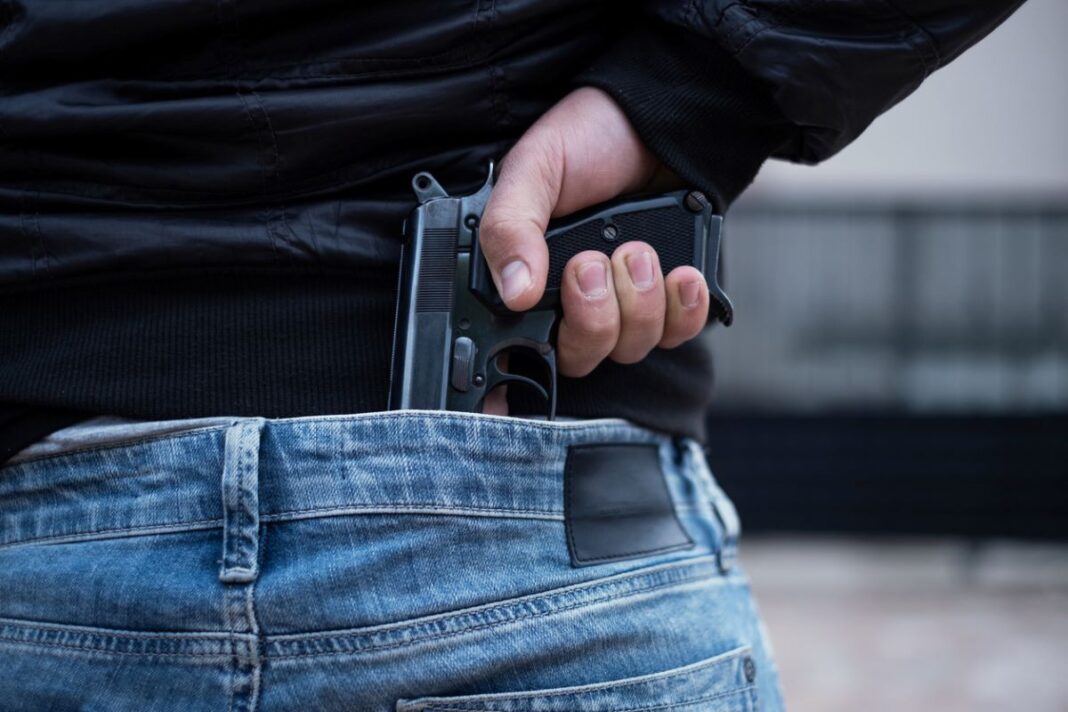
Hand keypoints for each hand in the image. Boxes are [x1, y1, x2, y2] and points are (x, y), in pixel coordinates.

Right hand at [478, 87, 711, 413]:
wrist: (657, 118)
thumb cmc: (587, 139)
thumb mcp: (534, 169)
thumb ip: (513, 226)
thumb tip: (515, 292)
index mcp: (525, 280)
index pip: (508, 352)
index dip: (504, 391)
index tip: (504, 406)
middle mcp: (570, 302)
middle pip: (577, 358)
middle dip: (591, 320)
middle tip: (593, 265)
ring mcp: (622, 304)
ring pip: (629, 348)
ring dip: (638, 305)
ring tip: (637, 251)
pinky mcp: (669, 299)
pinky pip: (678, 333)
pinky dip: (683, 310)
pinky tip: (681, 274)